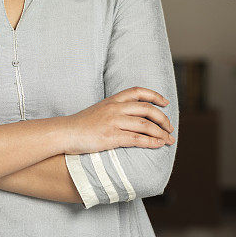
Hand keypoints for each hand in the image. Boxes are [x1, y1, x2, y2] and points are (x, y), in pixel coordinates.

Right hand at [61, 87, 175, 154]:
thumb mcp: (99, 109)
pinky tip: (159, 145)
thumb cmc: (82, 123)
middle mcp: (114, 108)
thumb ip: (115, 109)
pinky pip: (136, 139)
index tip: (165, 103)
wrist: (65, 132)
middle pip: (146, 109)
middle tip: (170, 128)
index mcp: (112, 100)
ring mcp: (112, 122)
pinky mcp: (110, 137)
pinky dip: (151, 142)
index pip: (138, 91)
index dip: (155, 95)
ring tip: (169, 140)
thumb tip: (133, 115)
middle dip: (163, 119)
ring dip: (161, 133)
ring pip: (145, 125)